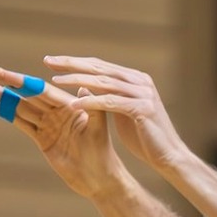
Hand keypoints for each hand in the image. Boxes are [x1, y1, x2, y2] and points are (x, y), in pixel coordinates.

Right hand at [0, 67, 127, 198]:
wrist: (98, 179)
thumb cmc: (103, 154)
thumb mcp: (98, 129)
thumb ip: (92, 108)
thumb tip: (85, 85)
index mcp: (71, 106)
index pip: (44, 90)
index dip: (26, 82)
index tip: (9, 73)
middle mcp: (58, 113)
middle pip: (31, 96)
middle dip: (12, 84)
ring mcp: (49, 125)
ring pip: (24, 108)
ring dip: (6, 98)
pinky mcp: (43, 139)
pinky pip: (23, 124)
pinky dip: (10, 115)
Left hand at [39, 57, 188, 172]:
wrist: (169, 156)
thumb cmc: (145, 137)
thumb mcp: (123, 111)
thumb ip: (109, 96)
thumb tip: (87, 86)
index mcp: (135, 79)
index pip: (100, 65)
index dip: (75, 62)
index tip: (52, 61)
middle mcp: (140, 81)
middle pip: (100, 68)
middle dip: (71, 64)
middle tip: (48, 61)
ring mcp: (143, 94)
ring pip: (104, 82)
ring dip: (77, 80)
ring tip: (56, 81)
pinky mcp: (143, 109)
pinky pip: (111, 102)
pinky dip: (92, 101)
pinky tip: (74, 103)